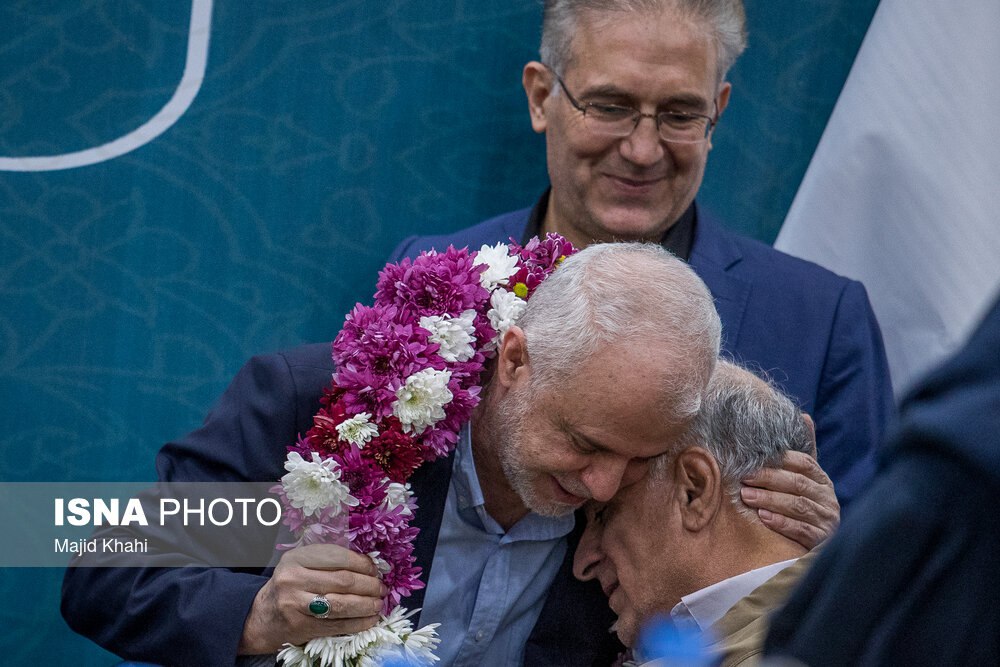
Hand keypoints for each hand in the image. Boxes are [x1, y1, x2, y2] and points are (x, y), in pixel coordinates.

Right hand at [238, 544, 385, 653]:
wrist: (262, 617)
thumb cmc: (290, 586)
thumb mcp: (301, 564)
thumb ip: (328, 560)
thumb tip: (369, 564)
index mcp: (296, 558)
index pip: (336, 557)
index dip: (361, 563)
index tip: (375, 569)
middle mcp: (293, 579)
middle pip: (342, 581)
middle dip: (368, 585)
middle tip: (381, 588)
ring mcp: (296, 605)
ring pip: (341, 605)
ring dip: (366, 605)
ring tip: (378, 604)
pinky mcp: (301, 627)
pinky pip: (337, 625)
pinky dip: (358, 623)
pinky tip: (369, 619)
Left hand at [740, 424, 839, 549]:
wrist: (822, 544)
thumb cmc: (805, 505)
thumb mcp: (805, 478)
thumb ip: (803, 452)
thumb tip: (804, 416)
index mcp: (822, 480)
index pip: (804, 463)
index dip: (780, 460)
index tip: (753, 459)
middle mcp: (828, 498)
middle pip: (798, 483)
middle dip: (769, 479)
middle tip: (744, 478)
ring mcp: (827, 519)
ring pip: (798, 505)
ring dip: (770, 500)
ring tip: (747, 497)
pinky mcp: (822, 540)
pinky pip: (801, 529)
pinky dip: (782, 523)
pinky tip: (764, 518)